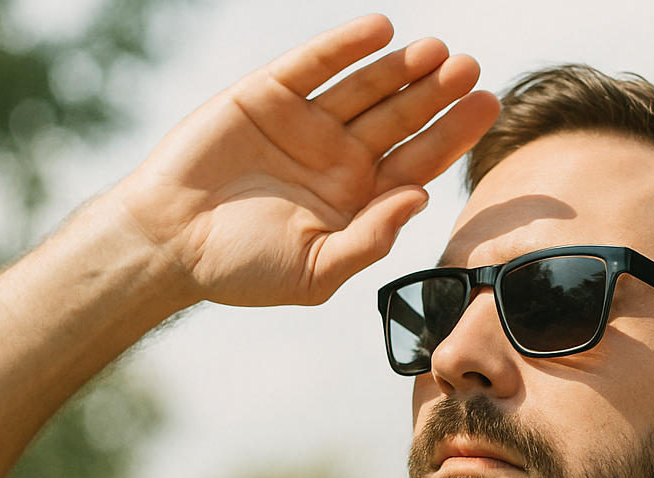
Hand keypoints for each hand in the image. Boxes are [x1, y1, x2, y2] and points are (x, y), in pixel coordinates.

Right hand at [109, 15, 498, 308]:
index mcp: (358, 198)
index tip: (486, 107)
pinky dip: (345, 46)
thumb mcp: (315, 271)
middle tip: (469, 70)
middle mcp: (339, 156)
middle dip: (436, 94)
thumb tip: (419, 197)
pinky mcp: (268, 95)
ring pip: (365, 86)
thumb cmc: (241, 268)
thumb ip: (368, 239)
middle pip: (401, 117)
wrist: (167, 244)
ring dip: (400, 67)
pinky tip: (381, 31)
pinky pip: (314, 64)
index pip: (418, 160)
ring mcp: (305, 123)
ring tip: (436, 52)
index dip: (452, 134)